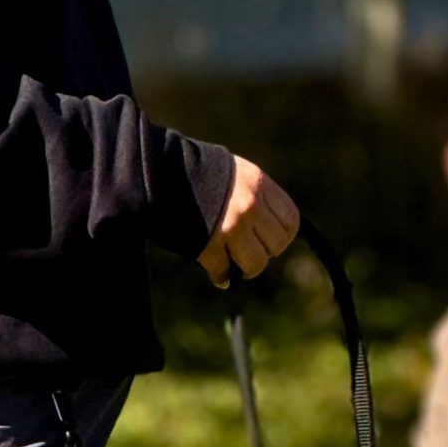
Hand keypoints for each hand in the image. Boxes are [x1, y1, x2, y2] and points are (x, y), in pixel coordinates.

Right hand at [196, 156, 299, 286]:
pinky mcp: (209, 245)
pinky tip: (218, 274)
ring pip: (256, 263)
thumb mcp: (234, 173)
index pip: (291, 220)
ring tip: (234, 264)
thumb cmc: (194, 171)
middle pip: (276, 245)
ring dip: (245, 268)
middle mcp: (250, 205)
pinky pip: (224, 271)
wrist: (156, 170)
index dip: (282, 235)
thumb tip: (268, 232)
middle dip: (264, 253)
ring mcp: (231, 226)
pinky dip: (221, 276)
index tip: (269, 240)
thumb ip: (254, 196)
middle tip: (249, 252)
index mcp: (258, 184)